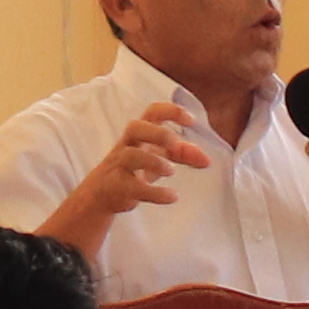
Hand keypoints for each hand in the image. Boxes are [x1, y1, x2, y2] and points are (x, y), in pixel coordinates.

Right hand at [34, 99, 208, 251]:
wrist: (101, 194)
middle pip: (135, 128)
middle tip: (175, 143)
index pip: (151, 113)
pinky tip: (172, 196)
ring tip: (171, 171)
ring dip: (154, 161)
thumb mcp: (156, 157)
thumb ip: (181, 155)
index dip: (170, 111)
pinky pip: (133, 187)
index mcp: (139, 135)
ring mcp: (119, 166)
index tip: (191, 120)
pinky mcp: (117, 188)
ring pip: (130, 156)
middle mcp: (127, 146)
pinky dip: (155, 192)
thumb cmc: (133, 169)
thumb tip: (207, 159)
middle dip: (157, 133)